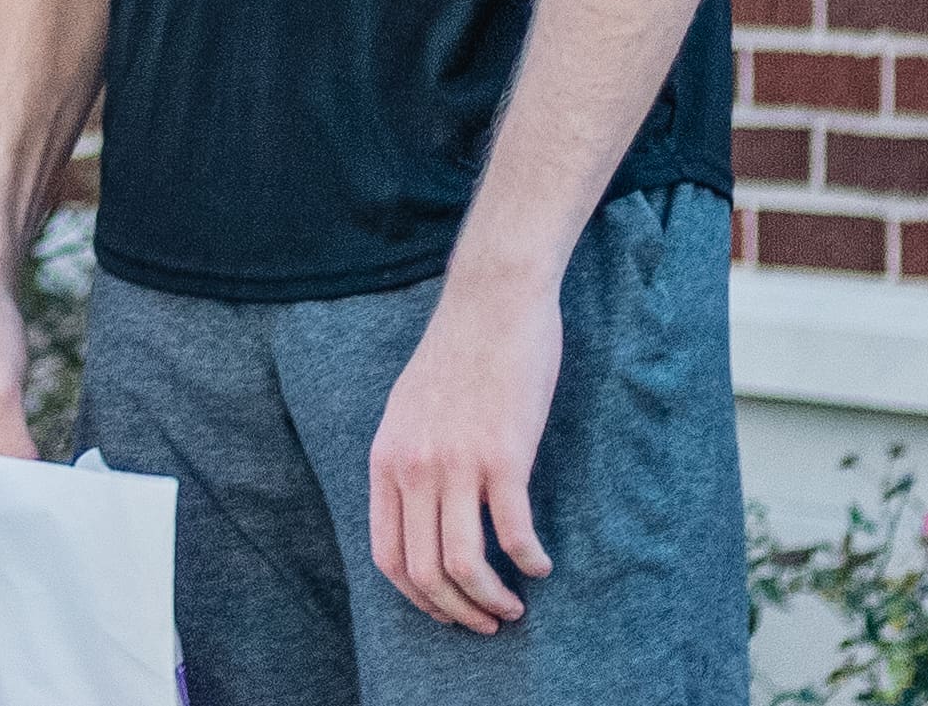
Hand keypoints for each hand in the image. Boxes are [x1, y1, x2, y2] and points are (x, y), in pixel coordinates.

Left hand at [365, 271, 560, 631]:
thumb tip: (417, 509)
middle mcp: (413, 466)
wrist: (491, 303)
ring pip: (464, 563)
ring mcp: (456, 462)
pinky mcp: (504, 455)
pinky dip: (529, 560)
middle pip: (424, 571)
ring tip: (514, 607)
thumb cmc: (458, 355)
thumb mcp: (408, 410)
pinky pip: (513, 531)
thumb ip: (407, 459)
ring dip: (491, 599)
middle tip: (487, 624)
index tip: (446, 610)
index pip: (386, 554)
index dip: (416, 596)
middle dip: (456, 612)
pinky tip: (542, 564)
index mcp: (386, 459)